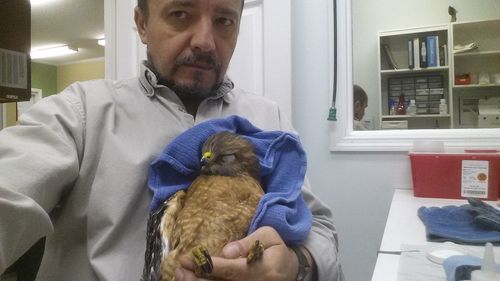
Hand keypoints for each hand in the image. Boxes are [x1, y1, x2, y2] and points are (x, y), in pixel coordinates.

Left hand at [175, 226, 298, 280]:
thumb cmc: (276, 251)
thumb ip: (248, 242)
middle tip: (179, 269)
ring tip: (179, 275)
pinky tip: (190, 280)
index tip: (190, 259)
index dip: (210, 266)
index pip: (232, 270)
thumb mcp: (269, 237)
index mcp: (259, 269)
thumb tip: (227, 251)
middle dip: (197, 279)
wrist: (290, 272)